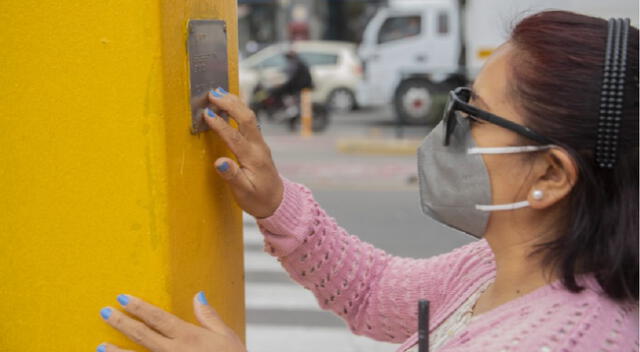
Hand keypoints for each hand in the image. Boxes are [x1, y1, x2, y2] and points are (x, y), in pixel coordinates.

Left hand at [98, 292, 244, 351]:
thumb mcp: (226, 336)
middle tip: (105, 312)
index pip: (158, 318)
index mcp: (188, 336)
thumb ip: (209, 316)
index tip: (123, 298)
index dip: (139, 307)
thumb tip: (198, 295)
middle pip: (142, 335)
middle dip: (122, 323)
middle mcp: (174, 351)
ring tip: (101, 346)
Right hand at [205, 87, 282, 218]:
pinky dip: (238, 109)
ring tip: (218, 92)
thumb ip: (232, 176)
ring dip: (234, 103)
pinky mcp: (258, 143)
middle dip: (229, 104)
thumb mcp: (243, 192)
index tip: (206, 114)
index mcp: (253, 158)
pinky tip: (229, 103)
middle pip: (246, 118)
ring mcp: (260, 143)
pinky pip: (249, 121)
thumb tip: (220, 163)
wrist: (277, 201)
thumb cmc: (258, 199)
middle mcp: (258, 147)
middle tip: (212, 94)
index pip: (235, 137)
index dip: (219, 124)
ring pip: (249, 116)